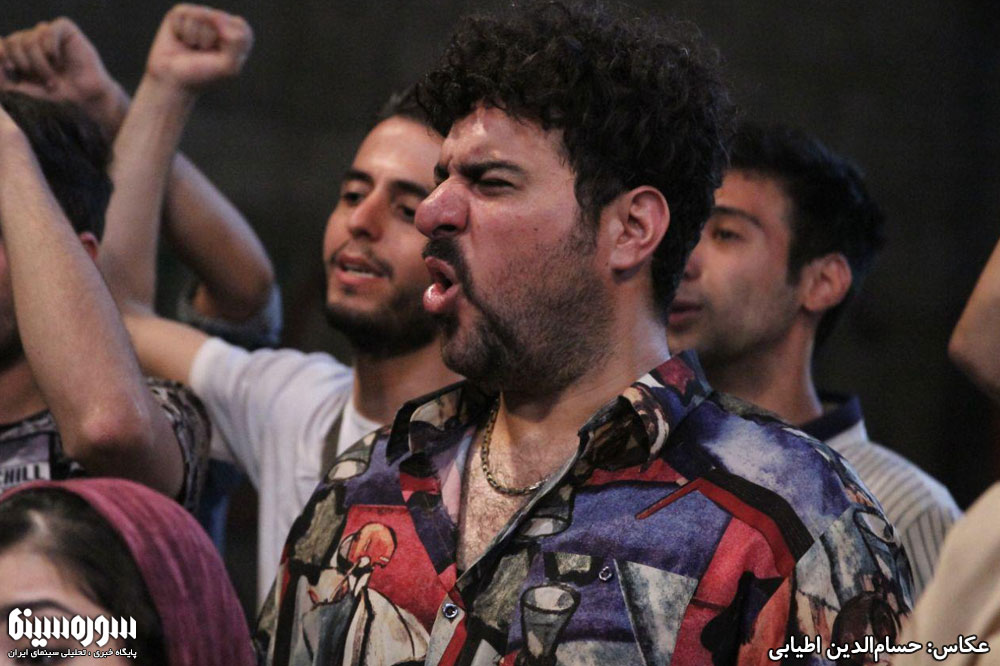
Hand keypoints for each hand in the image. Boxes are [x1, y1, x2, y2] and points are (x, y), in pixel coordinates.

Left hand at [0, 18, 126, 132]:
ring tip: (54, 79)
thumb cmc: (58, 95)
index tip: (12, 69)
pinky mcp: (65, 30)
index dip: (2, 52)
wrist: (86, 98)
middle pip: (15, 41)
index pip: (2, 43)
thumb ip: (3, 78)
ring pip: (31, 37)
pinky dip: (50, 46)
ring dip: (41, 63)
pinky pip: (48, 29)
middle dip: (26, 64)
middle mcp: (33, 40)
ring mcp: (48, 34)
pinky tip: (58, 60)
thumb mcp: (24, 89)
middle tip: (43, 82)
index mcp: (20, 52)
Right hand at [146, 4, 252, 90]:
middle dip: (208, 40)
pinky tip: (181, 39)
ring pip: (200, 15)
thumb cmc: (203, 74)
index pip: (239, 25)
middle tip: (203, 53)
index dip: (228, 41)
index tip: (221, 57)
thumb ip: (237, 43)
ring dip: (194, 37)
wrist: (174, 80)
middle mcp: (220, 21)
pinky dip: (181, 31)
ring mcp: (201, 15)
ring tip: (192, 46)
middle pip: (218, 18)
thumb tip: (221, 18)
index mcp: (238, 32)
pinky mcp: (181, 13)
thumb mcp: (229, 66)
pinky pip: (183, 14)